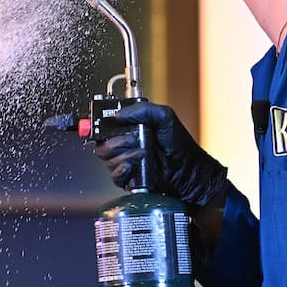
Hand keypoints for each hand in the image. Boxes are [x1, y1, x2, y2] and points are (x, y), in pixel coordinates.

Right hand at [93, 101, 227, 205]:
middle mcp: (124, 143)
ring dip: (125, 156)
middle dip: (117, 142)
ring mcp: (124, 160)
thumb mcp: (164, 116)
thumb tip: (119, 114)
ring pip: (107, 159)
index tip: (104, 125)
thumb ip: (143, 109)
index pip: (105, 124)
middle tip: (134, 140)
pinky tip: (133, 167)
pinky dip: (123, 171)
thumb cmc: (179, 145)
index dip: (99, 125)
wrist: (187, 170)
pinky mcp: (127, 177)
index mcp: (130, 126)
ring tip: (142, 154)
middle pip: (102, 143)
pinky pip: (114, 175)